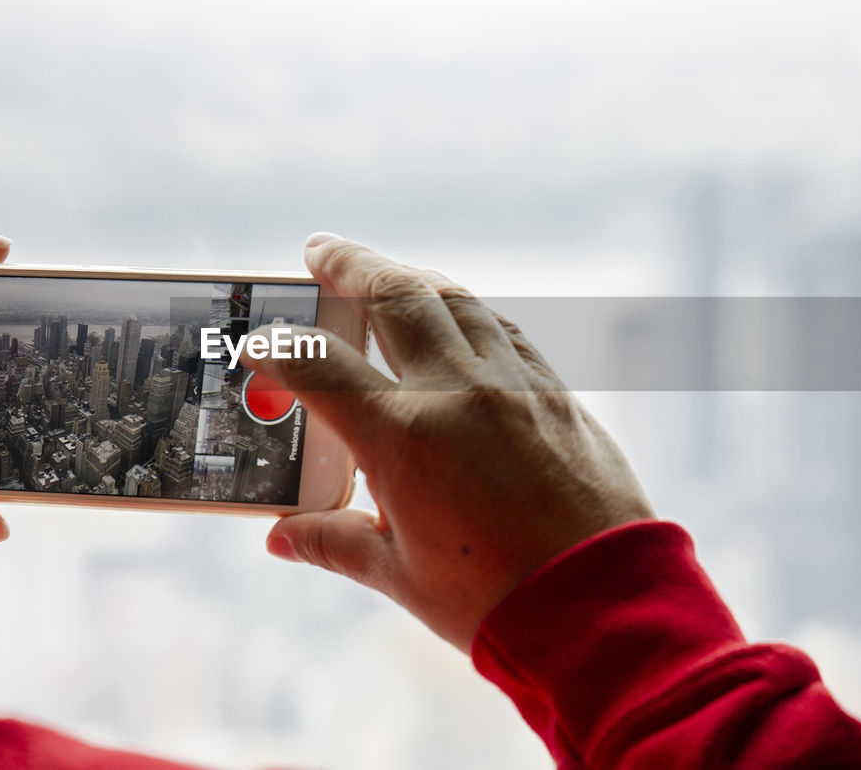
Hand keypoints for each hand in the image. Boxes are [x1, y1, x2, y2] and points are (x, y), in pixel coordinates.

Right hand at [256, 234, 654, 652]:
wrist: (602, 608)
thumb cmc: (495, 600)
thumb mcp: (397, 574)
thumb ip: (333, 542)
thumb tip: (283, 537)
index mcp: (403, 438)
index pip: (317, 363)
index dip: (276, 348)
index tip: (259, 347)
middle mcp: (456, 392)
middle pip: (392, 295)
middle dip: (349, 264)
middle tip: (321, 252)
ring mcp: (512, 383)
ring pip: (452, 298)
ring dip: (409, 276)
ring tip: (383, 273)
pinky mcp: (554, 391)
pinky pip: (501, 326)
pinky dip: (466, 309)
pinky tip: (454, 316)